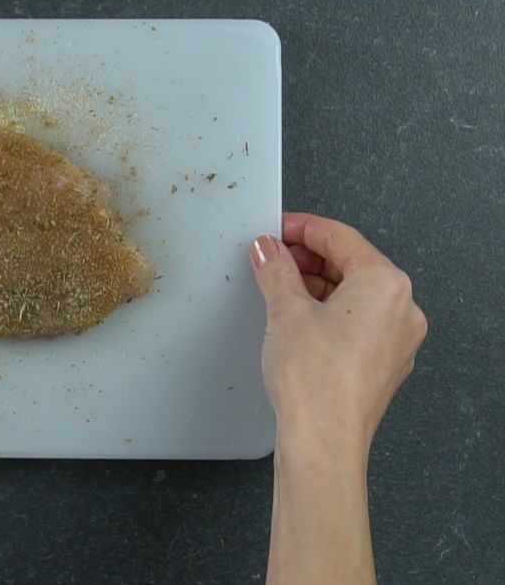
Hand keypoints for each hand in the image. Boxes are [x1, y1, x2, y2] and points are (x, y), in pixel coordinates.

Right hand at [250, 212, 426, 451]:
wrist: (323, 440)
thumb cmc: (315, 382)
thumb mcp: (285, 311)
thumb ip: (275, 270)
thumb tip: (268, 250)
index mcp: (386, 284)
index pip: (341, 238)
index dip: (302, 228)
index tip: (276, 229)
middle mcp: (401, 309)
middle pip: (351, 265)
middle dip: (307, 259)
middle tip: (270, 258)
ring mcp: (396, 339)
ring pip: (353, 295)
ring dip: (315, 287)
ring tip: (277, 290)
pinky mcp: (383, 363)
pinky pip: (356, 323)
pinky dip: (327, 313)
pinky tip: (296, 320)